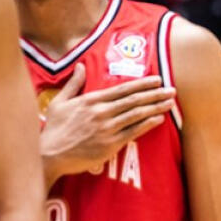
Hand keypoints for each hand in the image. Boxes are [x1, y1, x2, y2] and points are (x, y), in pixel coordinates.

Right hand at [40, 63, 174, 183]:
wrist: (48, 155)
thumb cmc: (54, 130)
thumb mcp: (59, 102)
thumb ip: (74, 84)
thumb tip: (80, 65)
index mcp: (91, 100)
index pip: (122, 89)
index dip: (142, 83)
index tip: (157, 79)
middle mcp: (101, 112)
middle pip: (134, 100)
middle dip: (155, 94)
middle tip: (172, 90)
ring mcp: (106, 128)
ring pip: (136, 114)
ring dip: (155, 107)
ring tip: (170, 102)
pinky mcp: (110, 144)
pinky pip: (133, 132)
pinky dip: (147, 124)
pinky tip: (159, 119)